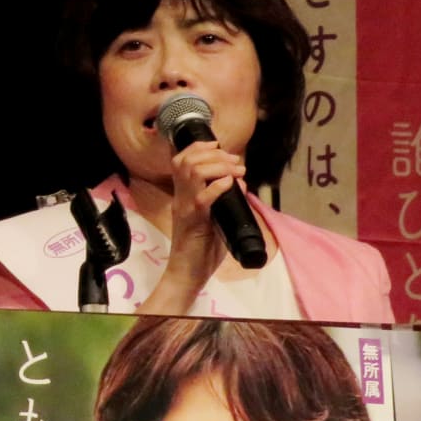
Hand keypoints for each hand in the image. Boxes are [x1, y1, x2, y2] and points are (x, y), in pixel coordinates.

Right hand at [163, 138, 247, 287]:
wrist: (187, 275)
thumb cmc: (200, 251)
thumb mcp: (214, 220)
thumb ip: (224, 202)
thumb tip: (240, 184)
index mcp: (183, 196)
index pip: (182, 160)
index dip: (200, 147)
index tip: (220, 146)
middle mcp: (181, 198)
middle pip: (187, 161)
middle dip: (214, 153)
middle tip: (234, 160)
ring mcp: (185, 209)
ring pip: (193, 173)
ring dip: (218, 166)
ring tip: (236, 170)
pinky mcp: (193, 222)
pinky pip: (202, 198)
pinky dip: (218, 187)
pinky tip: (230, 184)